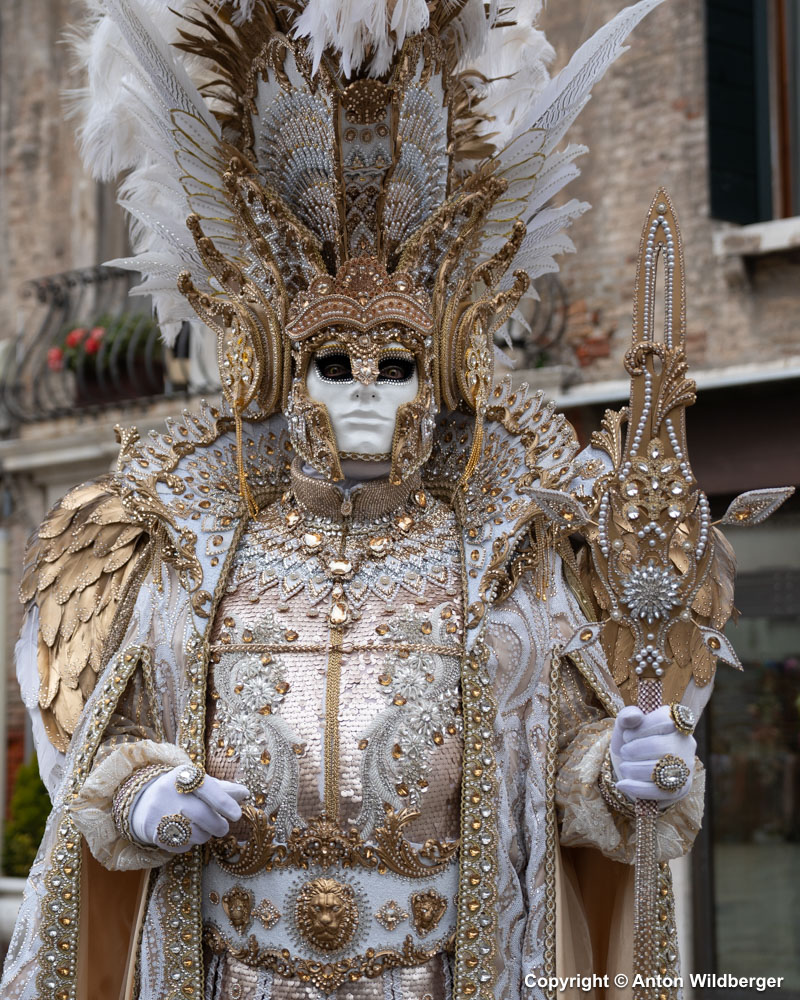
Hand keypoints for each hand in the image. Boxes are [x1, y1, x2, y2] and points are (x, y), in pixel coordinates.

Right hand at [129, 766, 248, 852]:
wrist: (142, 801)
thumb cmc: (180, 790)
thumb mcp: (197, 783)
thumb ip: (222, 788)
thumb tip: (245, 793)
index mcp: (184, 776)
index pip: (208, 789)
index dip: (224, 803)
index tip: (237, 815)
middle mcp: (169, 793)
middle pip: (202, 815)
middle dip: (219, 825)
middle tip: (223, 827)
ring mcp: (159, 814)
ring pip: (194, 833)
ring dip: (205, 835)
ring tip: (202, 828)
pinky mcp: (153, 833)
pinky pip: (182, 845)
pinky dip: (190, 843)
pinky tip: (186, 834)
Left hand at [610, 705, 695, 803]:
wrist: (635, 765)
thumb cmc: (632, 741)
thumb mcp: (626, 726)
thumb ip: (627, 716)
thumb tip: (635, 716)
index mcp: (675, 721)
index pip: (663, 720)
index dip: (639, 729)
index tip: (627, 735)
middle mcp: (685, 742)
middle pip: (661, 747)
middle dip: (635, 751)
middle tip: (624, 753)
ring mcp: (686, 766)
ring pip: (661, 771)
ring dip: (634, 770)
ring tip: (625, 767)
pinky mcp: (682, 787)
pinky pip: (661, 791)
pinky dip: (637, 788)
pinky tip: (623, 784)